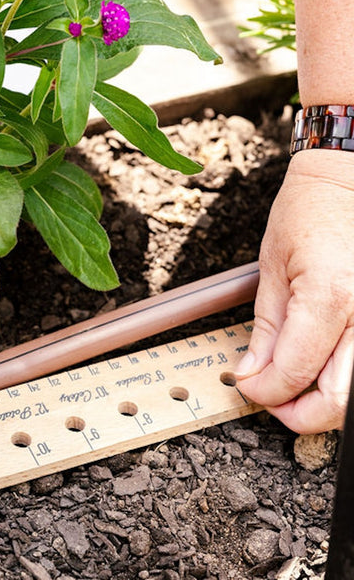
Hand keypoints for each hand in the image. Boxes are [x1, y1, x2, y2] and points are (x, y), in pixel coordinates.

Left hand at [235, 149, 353, 432]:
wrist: (349, 178)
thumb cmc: (309, 209)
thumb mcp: (272, 267)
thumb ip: (266, 330)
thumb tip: (251, 374)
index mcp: (331, 296)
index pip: (294, 373)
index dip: (264, 391)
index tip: (247, 386)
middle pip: (338, 400)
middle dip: (297, 413)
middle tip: (271, 399)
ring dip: (323, 402)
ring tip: (294, 386)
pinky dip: (343, 376)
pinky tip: (322, 366)